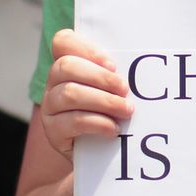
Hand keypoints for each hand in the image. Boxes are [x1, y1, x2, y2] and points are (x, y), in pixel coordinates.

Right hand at [38, 29, 131, 162]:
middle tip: (125, 90)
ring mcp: (50, 107)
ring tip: (126, 110)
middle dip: (100, 77)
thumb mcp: (114, 89)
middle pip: (65, 67)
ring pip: (69, 94)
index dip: (87, 49)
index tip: (113, 65)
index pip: (63, 42)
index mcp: (68, 65)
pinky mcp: (53, 131)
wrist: (100, 153)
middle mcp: (53, 83)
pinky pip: (72, 121)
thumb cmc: (112, 112)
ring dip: (103, 101)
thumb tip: (145, 66)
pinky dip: (97, 123)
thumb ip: (119, 74)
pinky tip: (113, 129)